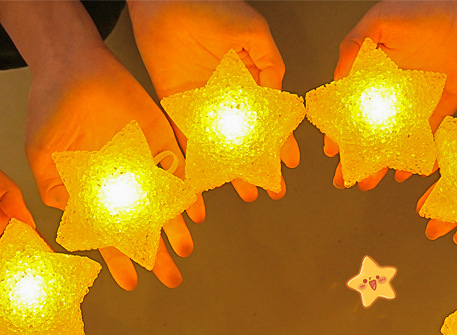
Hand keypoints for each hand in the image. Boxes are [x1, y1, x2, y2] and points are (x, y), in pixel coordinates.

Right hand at [0, 0, 202, 289]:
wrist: (71, 65)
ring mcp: (145, 165)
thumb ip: (53, 188)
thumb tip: (64, 218)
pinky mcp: (163, 142)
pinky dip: (188, 191)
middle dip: (157, 255)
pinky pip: (180, 170)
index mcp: (96, 194)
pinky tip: (194, 210)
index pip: (111, 235)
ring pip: (165, 204)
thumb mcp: (42, 153)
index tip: (129, 282)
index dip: (120, 260)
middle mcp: (124, 186)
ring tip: (184, 249)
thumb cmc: (50, 109)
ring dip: (176, 228)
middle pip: (144, 227)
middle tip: (171, 279)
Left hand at [128, 0, 298, 201]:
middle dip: (263, 166)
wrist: (165, 2)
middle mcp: (229, 99)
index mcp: (250, 81)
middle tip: (275, 189)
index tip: (291, 162)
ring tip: (249, 193)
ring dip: (236, 173)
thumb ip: (270, 64)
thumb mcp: (253, 32)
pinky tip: (211, 183)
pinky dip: (199, 164)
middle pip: (248, 140)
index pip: (269, 118)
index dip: (283, 141)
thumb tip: (278, 95)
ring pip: (224, 148)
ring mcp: (205, 108)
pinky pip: (190, 143)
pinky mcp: (179, 110)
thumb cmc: (210, 7)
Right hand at [331, 0, 456, 189]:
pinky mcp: (441, 107)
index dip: (340, 131)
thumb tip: (337, 79)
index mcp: (375, 78)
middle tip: (344, 178)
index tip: (331, 150)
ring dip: (381, 164)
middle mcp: (393, 96)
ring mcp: (416, 105)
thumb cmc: (421, 7)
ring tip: (368, 182)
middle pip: (371, 134)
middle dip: (356, 158)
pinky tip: (403, 173)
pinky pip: (427, 138)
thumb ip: (354, 48)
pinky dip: (416, 157)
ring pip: (394, 142)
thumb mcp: (378, 23)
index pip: (353, 112)